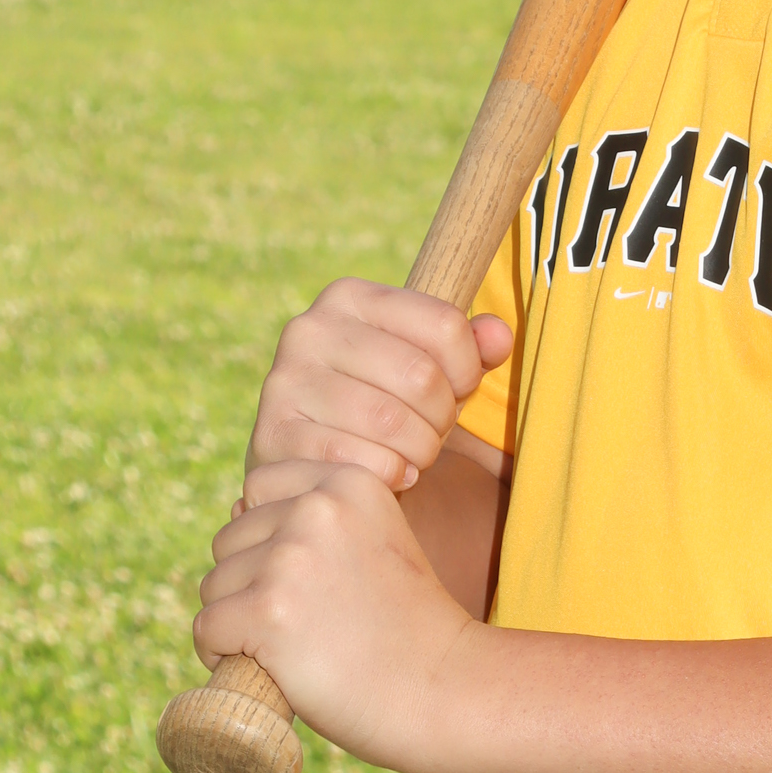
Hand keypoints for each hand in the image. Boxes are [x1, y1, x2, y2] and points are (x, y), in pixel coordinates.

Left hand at [196, 461, 477, 772]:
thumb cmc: (407, 624)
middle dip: (248, 582)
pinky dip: (221, 654)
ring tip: (290, 647)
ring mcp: (291, 558)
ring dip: (235, 621)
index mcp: (349, 481)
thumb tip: (233, 508)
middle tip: (302, 623)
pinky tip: (265, 668)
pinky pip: (207, 628)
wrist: (444, 689)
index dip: (268, 535)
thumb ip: (318, 517)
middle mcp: (317, 507)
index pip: (258, 486)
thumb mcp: (377, 540)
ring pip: (214, 586)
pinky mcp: (267, 611)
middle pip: (230, 540)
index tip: (305, 578)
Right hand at [244, 279, 511, 496]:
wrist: (317, 459)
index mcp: (348, 297)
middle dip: (443, 418)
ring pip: (392, 422)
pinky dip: (390, 476)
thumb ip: (472, 348)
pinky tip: (388, 473)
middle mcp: (308, 329)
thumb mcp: (432, 366)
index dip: (469, 369)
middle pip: (421, 376)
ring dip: (420, 451)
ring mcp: (284, 382)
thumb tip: (498, 335)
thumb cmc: (387, 402)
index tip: (459, 390)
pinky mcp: (273, 437)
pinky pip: (361, 462)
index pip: (446, 325)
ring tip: (413, 454)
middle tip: (433, 432)